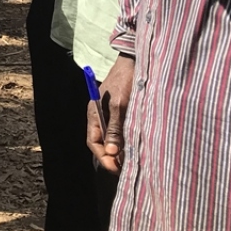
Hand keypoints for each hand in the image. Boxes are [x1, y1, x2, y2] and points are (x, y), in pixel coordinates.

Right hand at [87, 54, 134, 174]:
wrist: (135, 61)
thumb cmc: (125, 81)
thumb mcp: (120, 105)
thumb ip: (115, 128)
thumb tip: (111, 152)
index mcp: (94, 114)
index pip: (93, 142)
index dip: (103, 157)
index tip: (115, 168)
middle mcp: (101, 116)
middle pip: (102, 142)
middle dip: (112, 157)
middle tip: (126, 169)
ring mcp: (111, 113)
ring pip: (113, 138)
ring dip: (120, 150)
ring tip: (132, 160)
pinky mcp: (122, 111)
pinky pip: (121, 131)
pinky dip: (127, 140)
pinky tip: (137, 145)